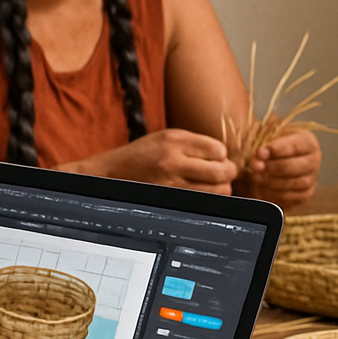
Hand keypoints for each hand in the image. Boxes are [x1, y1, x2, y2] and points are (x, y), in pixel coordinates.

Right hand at [80, 129, 237, 192]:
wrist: (110, 172)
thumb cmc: (140, 154)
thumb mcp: (165, 137)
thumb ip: (194, 143)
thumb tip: (224, 156)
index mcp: (174, 140)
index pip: (219, 150)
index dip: (220, 155)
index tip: (213, 158)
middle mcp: (173, 160)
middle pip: (222, 171)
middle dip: (227, 173)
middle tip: (222, 173)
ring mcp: (170, 182)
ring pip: (217, 190)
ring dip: (219, 187)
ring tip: (208, 183)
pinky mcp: (168, 197)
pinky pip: (203, 201)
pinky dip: (207, 197)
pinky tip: (197, 190)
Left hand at [236, 129, 320, 207]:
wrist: (266, 164)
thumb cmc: (266, 148)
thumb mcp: (264, 140)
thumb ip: (262, 148)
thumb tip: (259, 158)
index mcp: (306, 141)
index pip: (296, 146)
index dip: (277, 149)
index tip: (260, 153)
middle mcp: (313, 159)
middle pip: (296, 166)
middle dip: (272, 167)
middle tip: (255, 168)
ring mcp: (311, 178)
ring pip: (296, 183)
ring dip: (272, 182)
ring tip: (255, 178)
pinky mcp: (305, 194)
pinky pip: (292, 197)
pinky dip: (275, 194)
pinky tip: (261, 190)